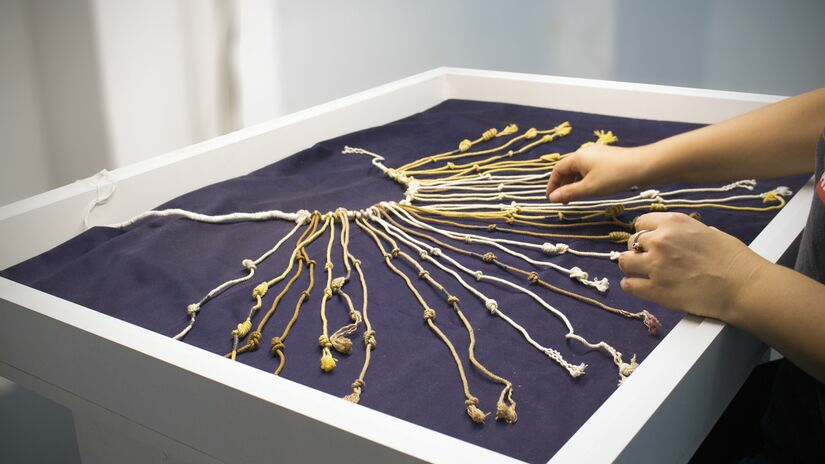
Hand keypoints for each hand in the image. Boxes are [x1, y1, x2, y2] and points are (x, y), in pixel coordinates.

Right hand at [546, 144, 647, 202]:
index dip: (552, 184)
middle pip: (568, 169)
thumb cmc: (614, 176)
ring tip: (575, 197)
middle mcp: (585, 152)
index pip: (557, 170)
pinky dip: (584, 179)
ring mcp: (597, 154)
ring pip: (579, 169)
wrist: (644, 166)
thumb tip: (551, 198)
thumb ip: (569, 193)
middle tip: (562, 200)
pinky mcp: (607, 158)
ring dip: (574, 183)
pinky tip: (590, 188)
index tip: (550, 198)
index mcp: (577, 157)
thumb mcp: (589, 188)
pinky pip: (589, 168)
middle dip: (563, 184)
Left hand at [618, 212, 766, 320]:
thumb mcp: (709, 232)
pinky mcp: (655, 290)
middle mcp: (659, 240)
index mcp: (673, 223)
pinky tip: (638, 286)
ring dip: (630, 266)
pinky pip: (628, 285)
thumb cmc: (733, 258)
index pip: (642, 223)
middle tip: (648, 259)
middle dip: (638, 250)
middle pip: (632, 242)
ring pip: (624, 262)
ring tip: (638, 272)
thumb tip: (680, 236)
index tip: (649, 241)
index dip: (645, 233)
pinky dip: (631, 285)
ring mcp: (655, 265)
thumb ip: (687, 232)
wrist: (742, 285)